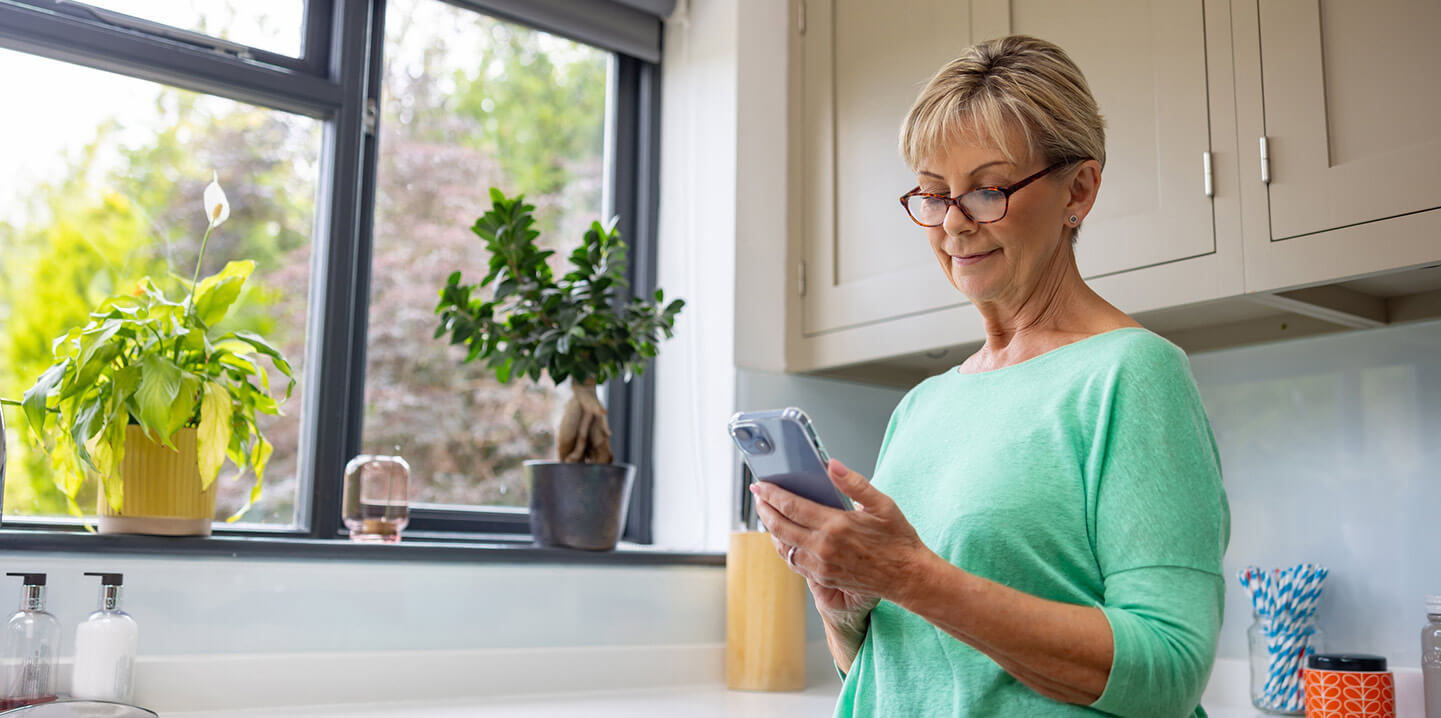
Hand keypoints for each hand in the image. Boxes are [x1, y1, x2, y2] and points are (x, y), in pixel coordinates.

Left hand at [751, 459, 930, 617]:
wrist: (907, 577)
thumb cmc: (898, 539)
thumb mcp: (882, 504)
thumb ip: (854, 484)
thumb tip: (831, 465)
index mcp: (835, 525)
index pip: (791, 506)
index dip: (772, 494)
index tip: (760, 484)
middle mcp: (823, 548)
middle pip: (780, 527)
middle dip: (764, 510)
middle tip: (758, 496)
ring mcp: (822, 566)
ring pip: (784, 546)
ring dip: (772, 529)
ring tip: (769, 514)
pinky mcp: (824, 579)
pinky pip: (795, 562)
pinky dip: (786, 547)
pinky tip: (786, 537)